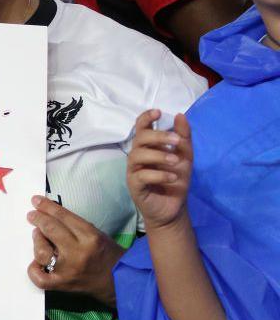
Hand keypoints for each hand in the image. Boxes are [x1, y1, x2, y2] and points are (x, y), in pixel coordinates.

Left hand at [27, 196, 124, 306]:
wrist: (121, 281)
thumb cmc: (108, 255)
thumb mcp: (97, 233)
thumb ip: (74, 224)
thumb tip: (50, 214)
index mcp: (90, 237)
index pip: (63, 217)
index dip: (46, 206)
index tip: (36, 201)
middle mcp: (78, 253)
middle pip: (50, 230)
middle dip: (38, 219)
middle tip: (32, 215)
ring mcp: (68, 270)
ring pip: (42, 252)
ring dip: (37, 240)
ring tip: (38, 235)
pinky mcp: (62, 285)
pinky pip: (39, 278)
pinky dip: (33, 269)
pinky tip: (36, 262)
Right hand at [127, 109, 192, 232]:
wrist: (174, 207)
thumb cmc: (175, 179)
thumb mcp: (185, 156)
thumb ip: (183, 137)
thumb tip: (180, 115)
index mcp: (147, 147)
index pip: (141, 127)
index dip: (146, 118)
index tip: (159, 112)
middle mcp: (137, 155)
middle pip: (139, 138)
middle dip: (158, 136)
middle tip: (177, 141)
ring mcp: (134, 170)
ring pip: (138, 155)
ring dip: (159, 155)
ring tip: (176, 161)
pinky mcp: (134, 185)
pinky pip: (142, 175)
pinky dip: (159, 174)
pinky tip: (173, 177)